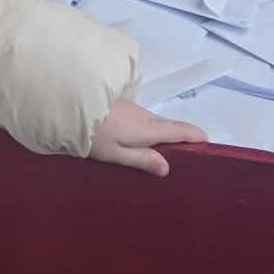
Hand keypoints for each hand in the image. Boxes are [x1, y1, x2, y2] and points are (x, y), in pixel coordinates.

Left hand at [89, 98, 205, 178]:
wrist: (66, 106)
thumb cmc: (92, 134)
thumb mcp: (115, 153)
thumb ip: (142, 159)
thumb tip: (167, 167)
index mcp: (148, 128)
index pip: (182, 129)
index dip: (197, 137)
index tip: (207, 147)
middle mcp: (144, 115)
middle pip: (169, 126)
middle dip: (180, 139)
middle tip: (183, 160)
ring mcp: (132, 108)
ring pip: (154, 123)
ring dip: (160, 136)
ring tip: (158, 157)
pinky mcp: (120, 106)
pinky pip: (141, 120)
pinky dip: (146, 131)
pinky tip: (136, 144)